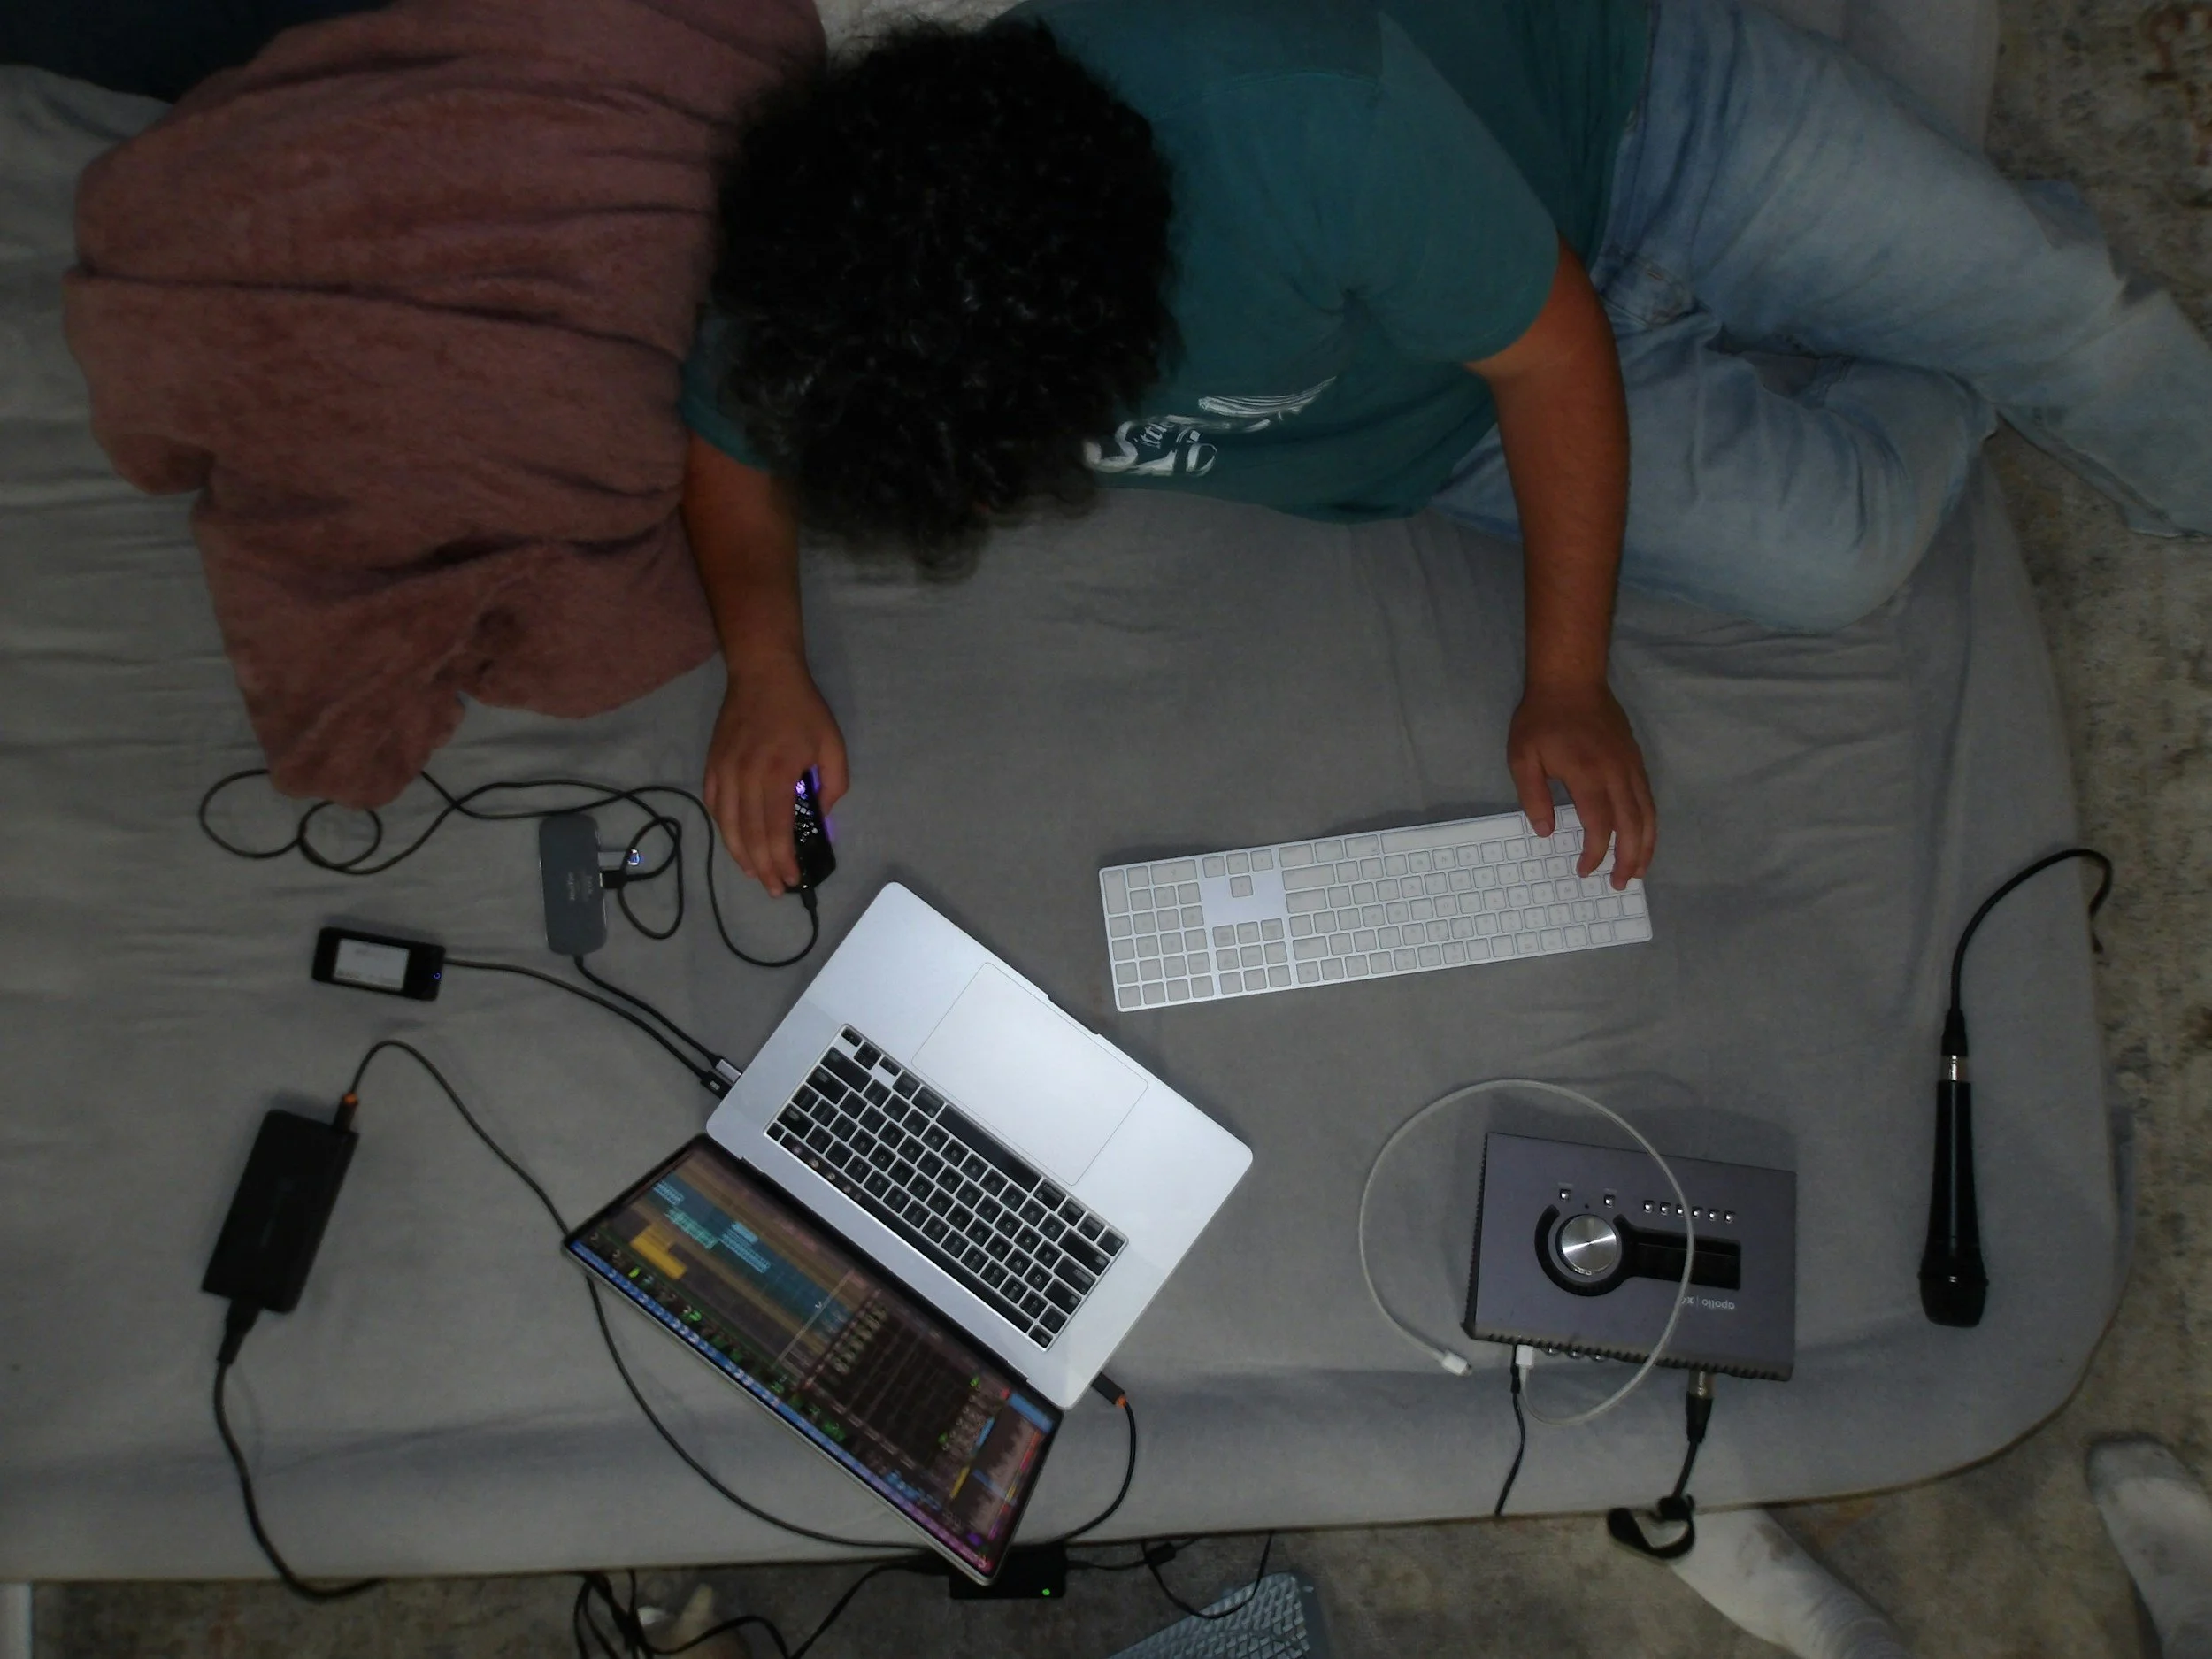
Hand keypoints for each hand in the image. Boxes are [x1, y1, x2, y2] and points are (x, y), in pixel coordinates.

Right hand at [702, 654, 848, 894]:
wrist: (763, 673)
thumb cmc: (801, 709)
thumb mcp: (831, 745)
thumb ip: (832, 785)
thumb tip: (819, 815)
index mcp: (777, 773)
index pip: (777, 830)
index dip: (783, 860)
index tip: (793, 880)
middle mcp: (745, 777)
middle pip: (750, 835)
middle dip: (764, 868)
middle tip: (776, 889)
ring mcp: (724, 772)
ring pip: (728, 826)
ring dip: (741, 856)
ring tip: (756, 875)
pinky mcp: (712, 765)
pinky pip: (714, 807)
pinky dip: (724, 830)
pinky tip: (736, 844)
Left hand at [1507, 681, 1654, 886]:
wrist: (1571, 679)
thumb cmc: (1541, 719)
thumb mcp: (1522, 757)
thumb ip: (1534, 797)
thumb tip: (1545, 832)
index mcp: (1588, 776)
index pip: (1600, 826)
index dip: (1595, 853)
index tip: (1584, 871)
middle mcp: (1617, 774)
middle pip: (1633, 825)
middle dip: (1628, 859)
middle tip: (1620, 884)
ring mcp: (1631, 766)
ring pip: (1648, 813)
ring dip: (1646, 845)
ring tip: (1639, 871)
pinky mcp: (1636, 759)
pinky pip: (1649, 798)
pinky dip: (1650, 823)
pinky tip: (1643, 837)